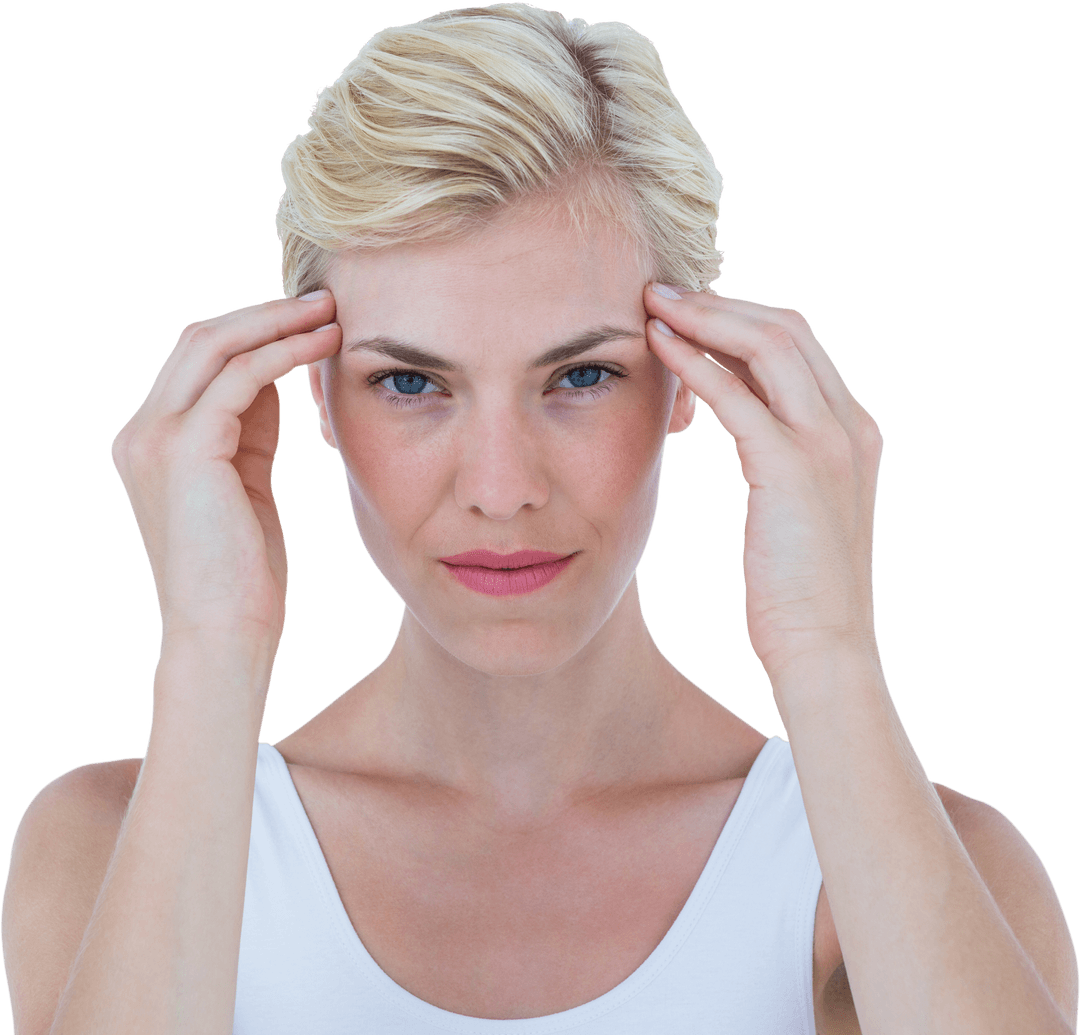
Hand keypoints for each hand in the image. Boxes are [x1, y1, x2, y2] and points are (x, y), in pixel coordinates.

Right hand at [109, 291, 341, 645]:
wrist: (224, 634)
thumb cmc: (245, 573)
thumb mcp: (246, 485)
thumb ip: (250, 432)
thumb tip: (277, 379)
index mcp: (153, 441)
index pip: (199, 360)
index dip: (255, 332)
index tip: (309, 319)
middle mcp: (141, 432)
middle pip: (201, 339)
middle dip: (265, 313)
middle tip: (325, 300)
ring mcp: (155, 438)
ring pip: (215, 345)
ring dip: (277, 322)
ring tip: (332, 312)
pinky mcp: (184, 449)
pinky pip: (239, 377)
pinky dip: (284, 353)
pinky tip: (323, 346)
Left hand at [643, 283, 884, 680]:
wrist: (823, 647)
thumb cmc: (797, 588)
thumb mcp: (797, 508)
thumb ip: (780, 455)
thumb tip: (739, 421)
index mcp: (853, 430)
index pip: (800, 345)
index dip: (741, 318)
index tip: (689, 311)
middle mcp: (850, 425)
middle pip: (787, 329)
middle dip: (721, 302)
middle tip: (664, 292)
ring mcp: (829, 443)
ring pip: (768, 345)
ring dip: (706, 317)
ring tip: (652, 304)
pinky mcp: (793, 469)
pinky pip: (738, 396)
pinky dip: (696, 364)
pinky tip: (659, 348)